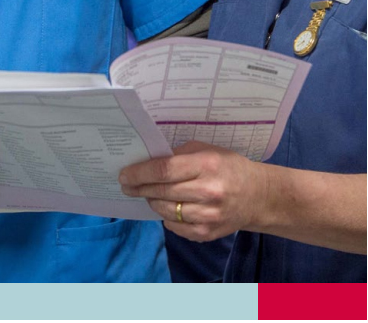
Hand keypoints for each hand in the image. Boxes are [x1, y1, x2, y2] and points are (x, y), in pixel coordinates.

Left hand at [119, 141, 267, 241]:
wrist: (258, 196)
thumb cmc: (228, 166)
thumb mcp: (207, 150)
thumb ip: (179, 154)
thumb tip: (149, 160)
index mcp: (206, 165)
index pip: (164, 170)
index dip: (140, 173)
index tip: (124, 175)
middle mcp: (207, 191)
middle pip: (161, 191)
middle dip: (140, 188)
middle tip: (127, 185)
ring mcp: (208, 215)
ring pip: (165, 211)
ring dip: (152, 201)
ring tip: (148, 194)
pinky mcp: (207, 233)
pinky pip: (175, 227)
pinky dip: (167, 217)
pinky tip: (167, 207)